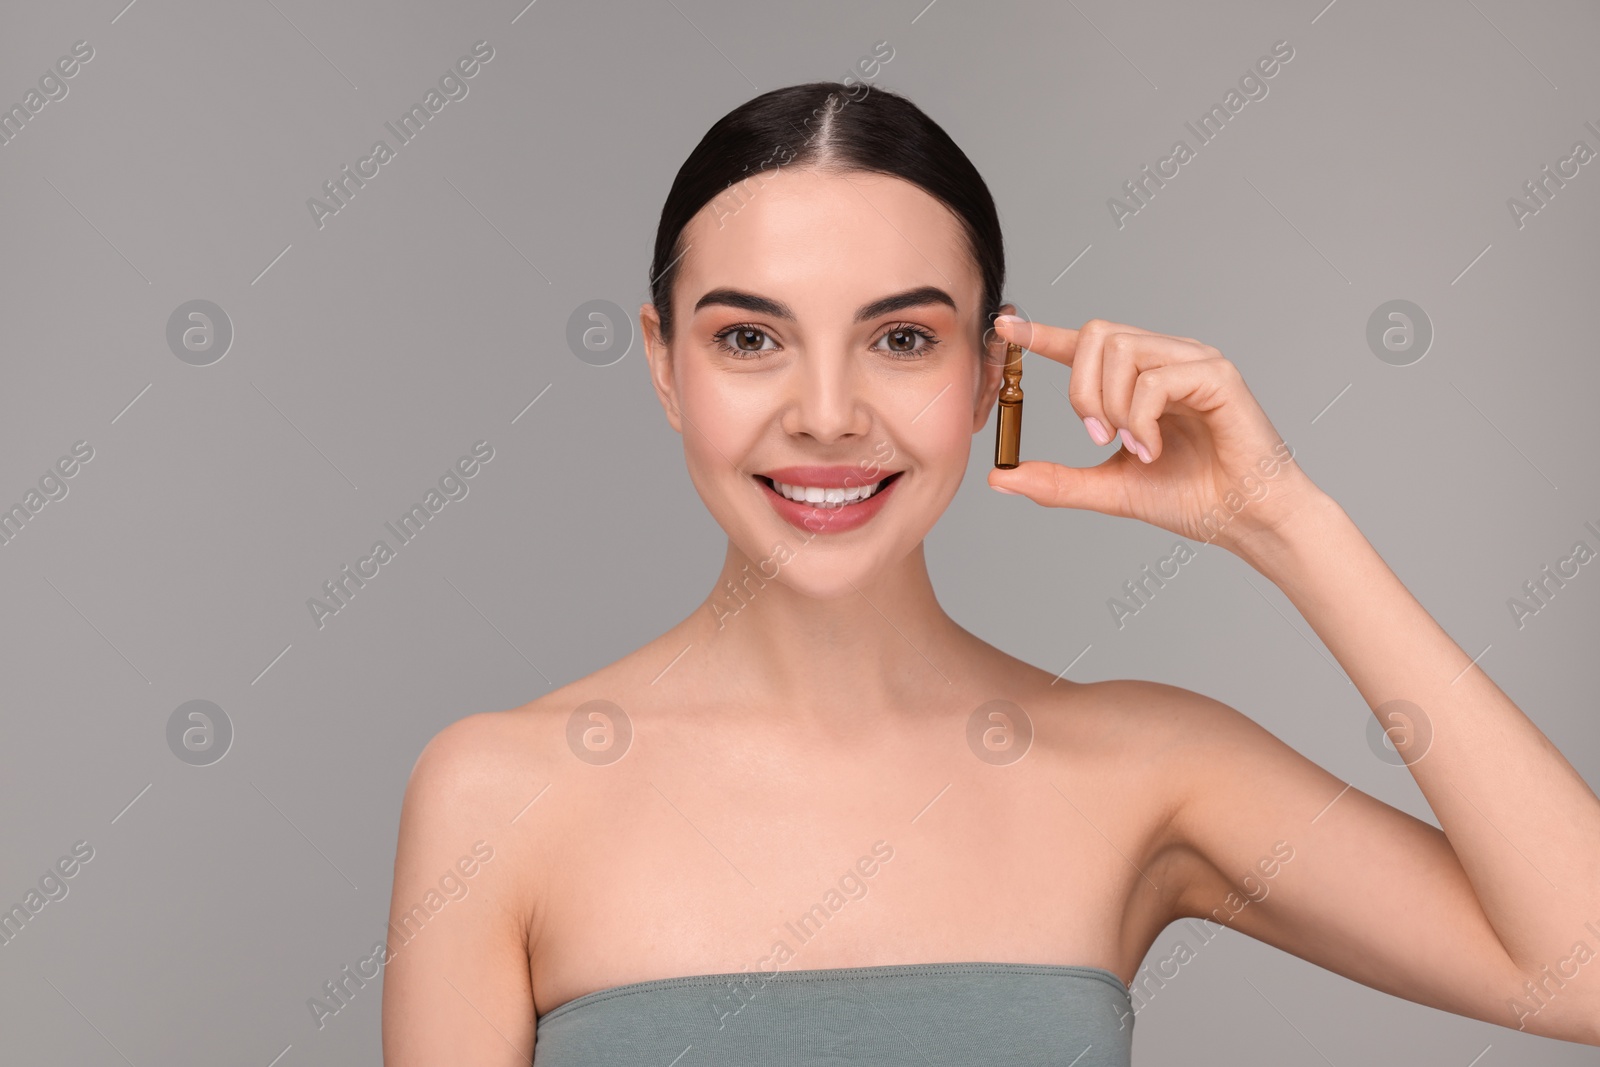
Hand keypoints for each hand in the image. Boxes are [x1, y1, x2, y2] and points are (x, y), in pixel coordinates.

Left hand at [987, 316, 1328, 559]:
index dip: (1042, 333)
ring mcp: (1193, 360)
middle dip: (1081, 391)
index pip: (1085, 343)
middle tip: (1097, 438)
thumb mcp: (1109, 489)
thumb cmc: (1191, 498)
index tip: (1004, 329)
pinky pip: (1154, 379)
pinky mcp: (1217, 373)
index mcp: (1138, 379)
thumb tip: (1000, 477)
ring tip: (1133, 447)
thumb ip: (1057, 481)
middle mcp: (1165, 358)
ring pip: (1123, 352)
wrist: (1244, 521)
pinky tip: (1154, 449)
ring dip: (1113, 407)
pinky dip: (1141, 419)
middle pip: (1097, 336)